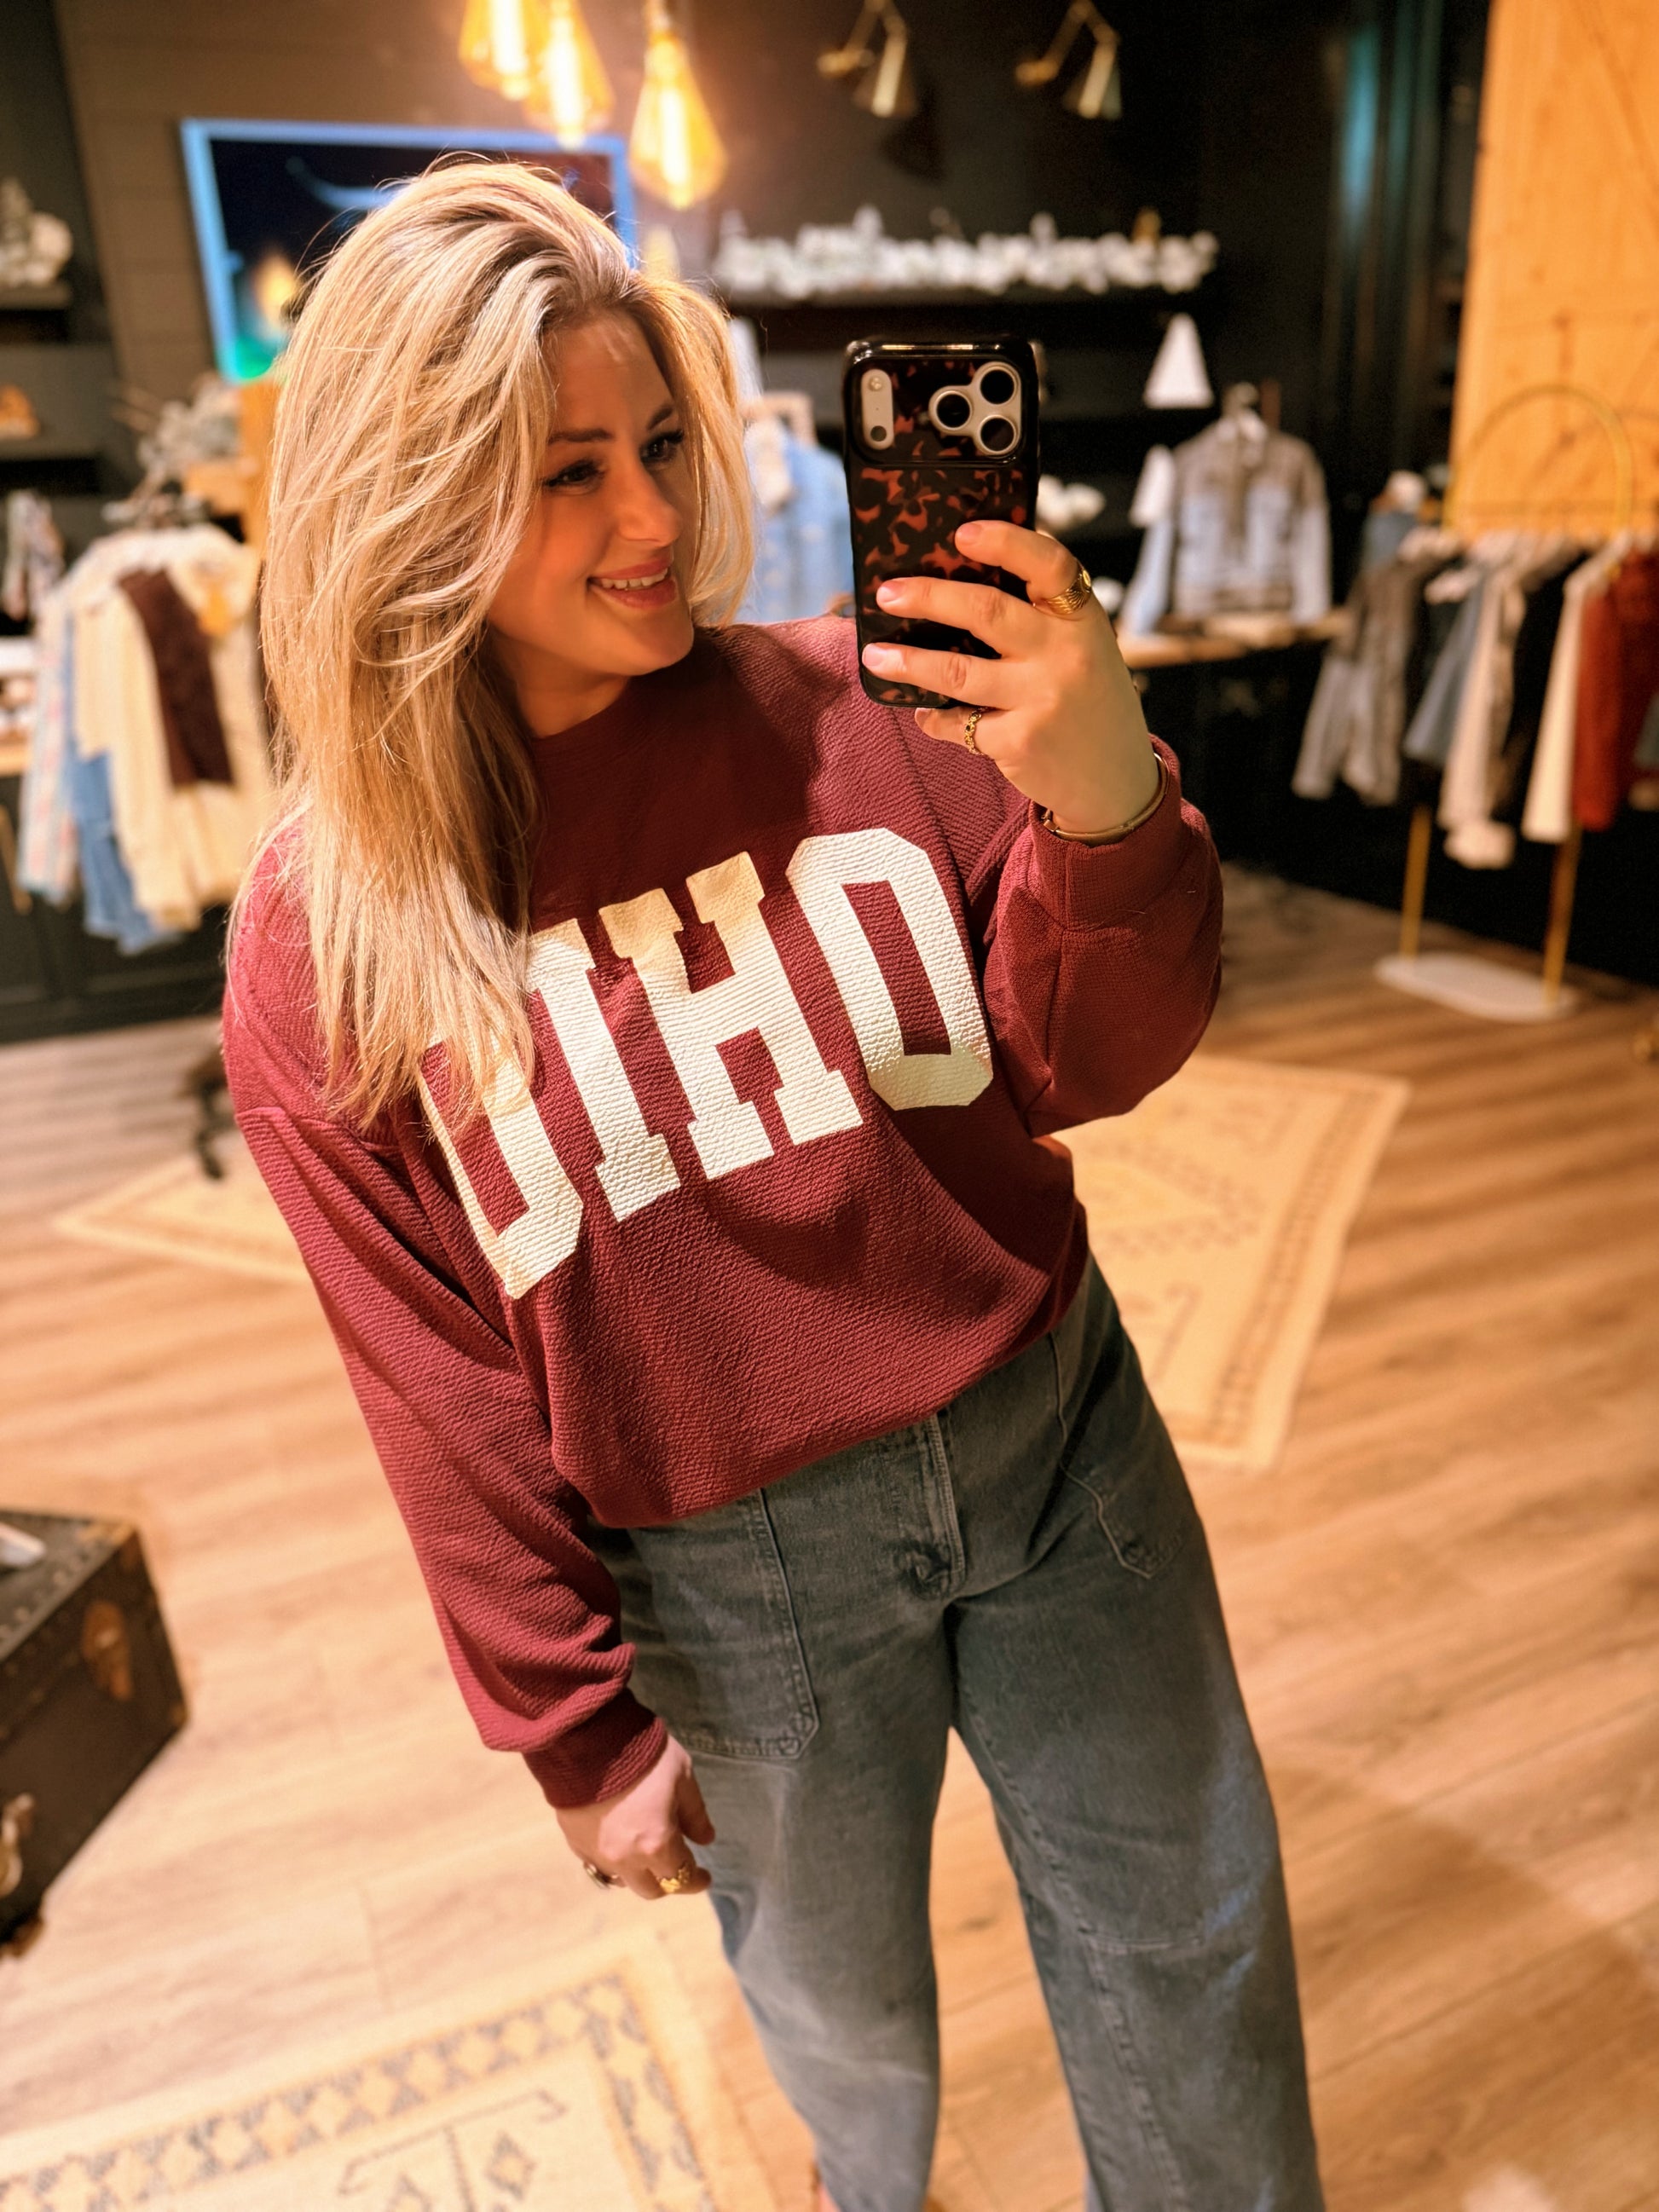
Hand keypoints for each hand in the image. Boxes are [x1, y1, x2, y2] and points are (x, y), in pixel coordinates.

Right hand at [555, 1733, 715, 1900]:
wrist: (588, 1739)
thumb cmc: (644, 1755)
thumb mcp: (682, 1776)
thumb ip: (695, 1814)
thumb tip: (706, 1840)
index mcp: (657, 1844)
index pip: (682, 1878)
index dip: (696, 1881)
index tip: (705, 1877)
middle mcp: (626, 1859)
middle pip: (650, 1890)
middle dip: (667, 1882)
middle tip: (675, 1865)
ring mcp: (597, 1853)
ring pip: (621, 1880)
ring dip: (638, 1873)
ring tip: (645, 1854)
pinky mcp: (575, 1841)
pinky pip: (596, 1863)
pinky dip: (612, 1860)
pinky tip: (617, 1843)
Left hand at [860, 520, 1160, 835]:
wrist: (1115, 780)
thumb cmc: (1087, 702)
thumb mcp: (1083, 649)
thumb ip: (1040, 622)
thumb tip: (953, 593)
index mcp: (1082, 619)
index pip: (1049, 565)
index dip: (1005, 542)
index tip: (962, 533)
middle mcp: (1066, 653)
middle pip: (986, 611)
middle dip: (928, 598)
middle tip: (887, 594)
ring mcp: (1043, 698)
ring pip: (958, 671)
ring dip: (908, 662)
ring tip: (874, 656)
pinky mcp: (1020, 741)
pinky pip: (960, 723)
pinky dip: (935, 720)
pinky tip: (925, 714)